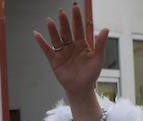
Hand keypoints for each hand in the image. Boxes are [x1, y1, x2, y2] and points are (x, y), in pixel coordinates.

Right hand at [33, 5, 108, 120]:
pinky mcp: (54, 61)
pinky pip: (47, 50)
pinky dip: (41, 43)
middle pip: (67, 31)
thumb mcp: (98, 58)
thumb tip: (106, 28)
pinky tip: (37, 34)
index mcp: (82, 44)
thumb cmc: (91, 74)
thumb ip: (100, 43)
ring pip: (57, 39)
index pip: (80, 29)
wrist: (81, 89)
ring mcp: (62, 53)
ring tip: (50, 21)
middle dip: (64, 22)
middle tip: (62, 12)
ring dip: (53, 30)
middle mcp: (71, 46)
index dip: (78, 19)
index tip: (76, 9)